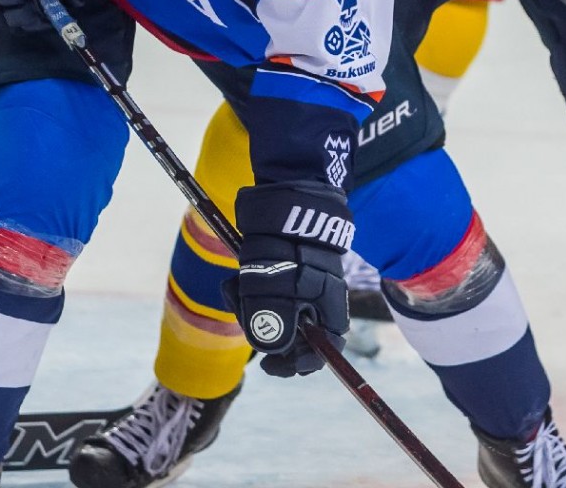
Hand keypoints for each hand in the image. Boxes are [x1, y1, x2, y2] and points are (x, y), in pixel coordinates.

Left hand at [222, 182, 351, 376]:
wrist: (283, 199)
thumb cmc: (285, 247)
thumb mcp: (275, 290)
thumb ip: (273, 326)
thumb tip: (271, 352)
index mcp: (329, 311)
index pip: (321, 353)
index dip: (296, 365)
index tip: (268, 365)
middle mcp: (318, 302)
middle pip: (291, 336)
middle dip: (260, 327)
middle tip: (241, 312)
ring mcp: (301, 287)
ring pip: (272, 314)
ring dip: (249, 307)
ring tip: (235, 286)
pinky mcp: (284, 273)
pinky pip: (265, 294)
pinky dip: (248, 291)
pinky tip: (236, 278)